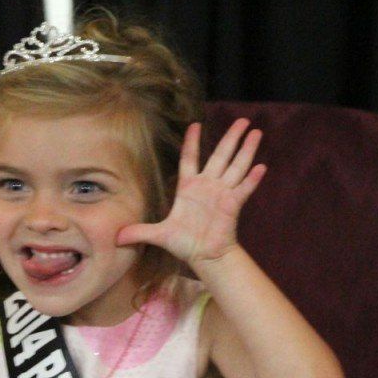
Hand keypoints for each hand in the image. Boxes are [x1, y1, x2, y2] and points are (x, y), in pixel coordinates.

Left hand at [116, 119, 266, 265]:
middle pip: (220, 155)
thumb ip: (138, 232)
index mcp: (189, 187)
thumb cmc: (184, 243)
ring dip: (246, 150)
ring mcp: (222, 193)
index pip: (190, 158)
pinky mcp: (233, 205)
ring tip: (256, 132)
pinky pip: (244, 189)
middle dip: (231, 138)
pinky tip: (261, 167)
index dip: (192, 142)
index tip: (195, 125)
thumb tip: (116, 237)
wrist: (203, 257)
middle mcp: (207, 186)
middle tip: (242, 120)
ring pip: (236, 166)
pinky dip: (252, 179)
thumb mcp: (158, 235)